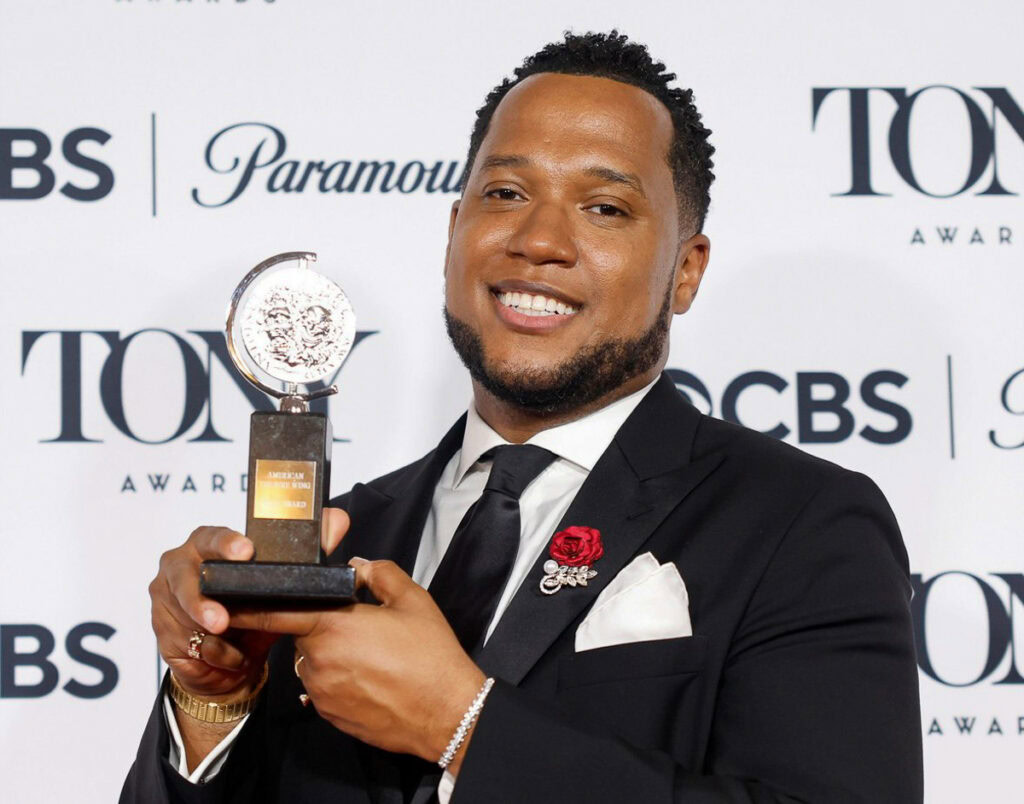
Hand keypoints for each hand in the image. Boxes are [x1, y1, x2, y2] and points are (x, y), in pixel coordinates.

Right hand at [149, 508, 349, 699]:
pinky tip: (229, 657)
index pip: (212, 536)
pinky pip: (186, 644)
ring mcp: (165, 597)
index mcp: (207, 542)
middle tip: (222, 620)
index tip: (245, 552)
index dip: (226, 544)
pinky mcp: (160, 629)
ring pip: (184, 617)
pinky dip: (212, 654)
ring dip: (214, 638)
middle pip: (183, 577)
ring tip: (239, 648)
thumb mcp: (283, 581)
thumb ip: (311, 548)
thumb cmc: (256, 608)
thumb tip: (337, 520)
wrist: (231, 657)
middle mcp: (179, 564)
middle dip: (202, 602)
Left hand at [230, 559, 486, 769]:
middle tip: (359, 626)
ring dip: (330, 654)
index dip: (251, 605)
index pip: (275, 611)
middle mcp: (318, 661)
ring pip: (312, 662)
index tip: (229, 599)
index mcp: (332, 626)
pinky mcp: (329, 715)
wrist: (446, 713)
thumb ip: (379, 573)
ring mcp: (321, 692)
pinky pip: (322, 687)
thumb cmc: (431, 656)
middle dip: (321, 626)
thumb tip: (359, 565)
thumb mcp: (412, 599)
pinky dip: (338, 679)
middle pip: (301, 634)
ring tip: (371, 656)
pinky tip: (370, 677)